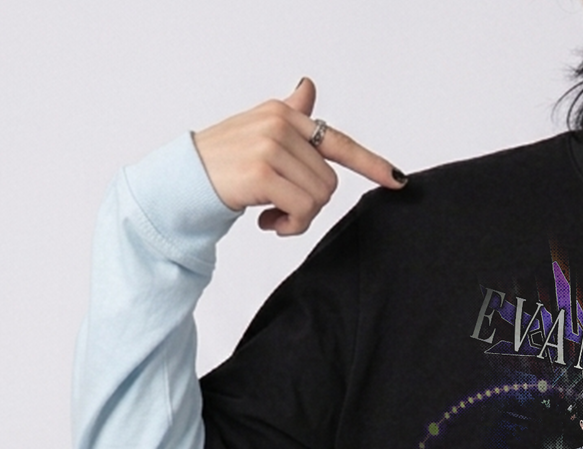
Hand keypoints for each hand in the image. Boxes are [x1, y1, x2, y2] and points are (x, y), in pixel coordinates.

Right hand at [193, 77, 404, 235]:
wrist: (183, 181)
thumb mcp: (259, 133)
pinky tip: (268, 224)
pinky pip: (302, 210)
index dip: (372, 164)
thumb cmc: (223, 162)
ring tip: (272, 216)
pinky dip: (290, 227)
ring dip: (299, 219)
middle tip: (280, 210)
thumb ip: (290, 117)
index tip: (399, 181)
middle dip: (310, 205)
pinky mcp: (263, 171)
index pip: (338, 141)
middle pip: (330, 182)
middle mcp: (280, 124)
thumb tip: (308, 87)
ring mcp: (271, 145)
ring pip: (319, 199)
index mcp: (284, 114)